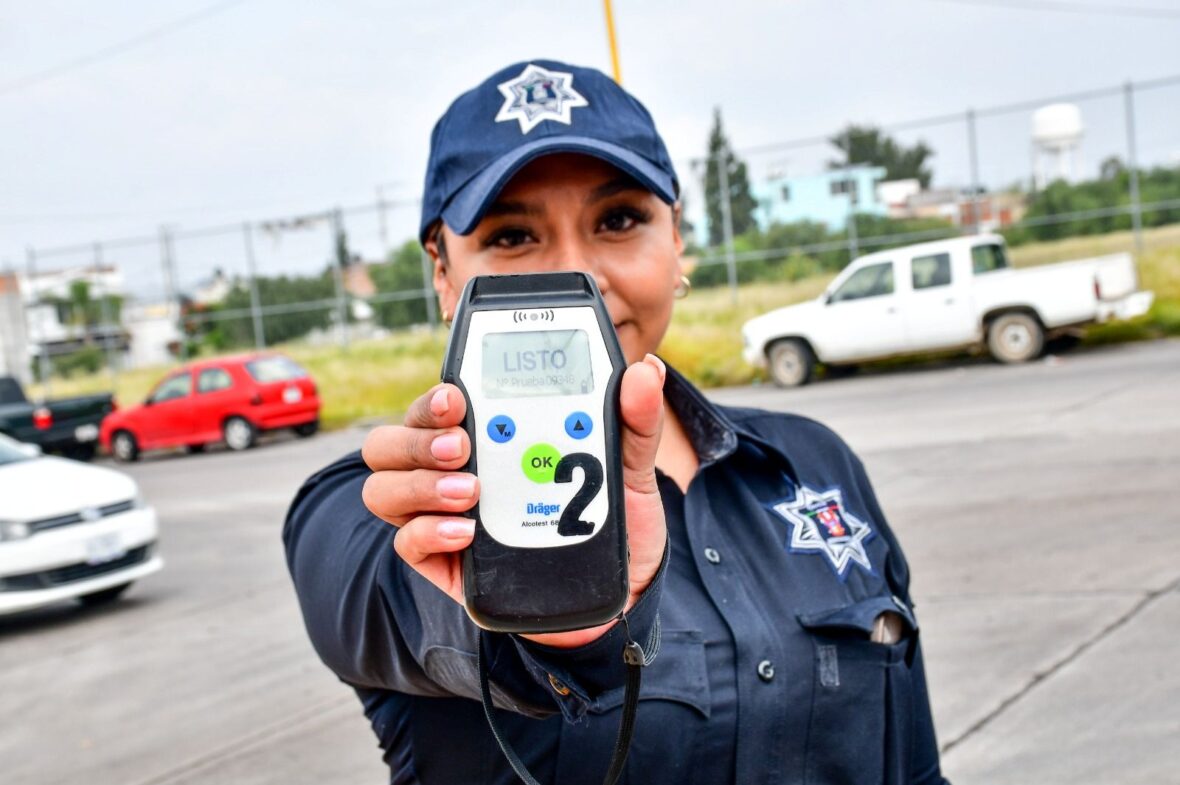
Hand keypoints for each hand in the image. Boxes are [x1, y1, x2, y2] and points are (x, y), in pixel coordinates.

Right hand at [361, 354, 668, 648]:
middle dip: (417, 436)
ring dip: (418, 483)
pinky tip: (467, 531)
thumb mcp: (630, 469)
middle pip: (392, 441)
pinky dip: (429, 531)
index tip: (457, 396)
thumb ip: (634, 420)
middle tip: (462, 444)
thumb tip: (645, 370)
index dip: (434, 396)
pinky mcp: (446, 563)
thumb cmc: (614, 520)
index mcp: (489, 436)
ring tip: (470, 491)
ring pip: (384, 488)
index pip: (437, 405)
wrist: (623, 594)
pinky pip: (408, 543)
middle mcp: (455, 469)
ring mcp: (443, 515)